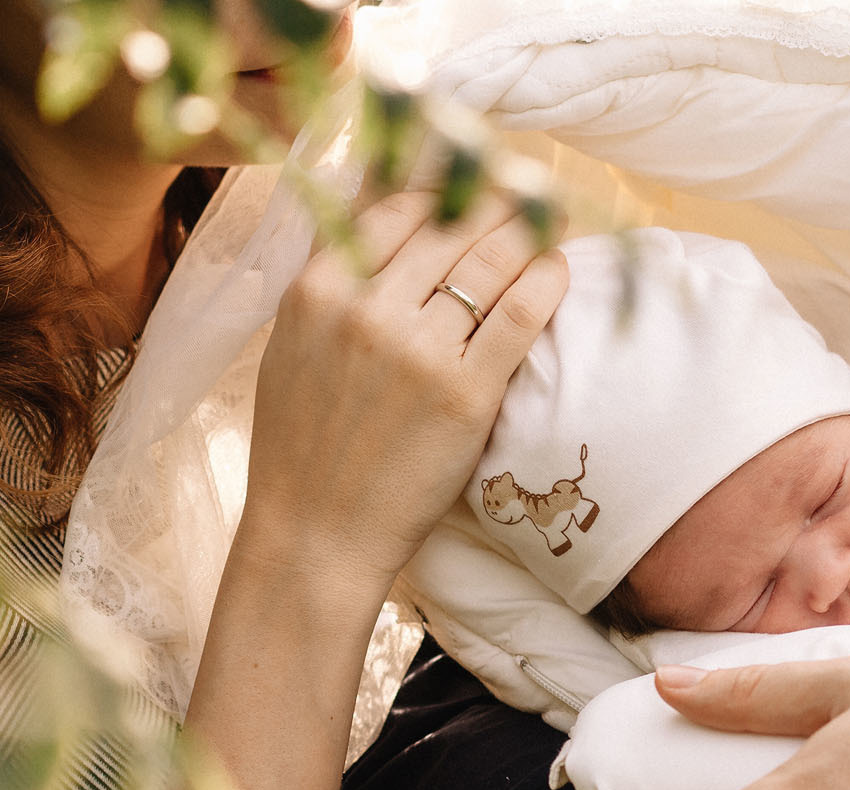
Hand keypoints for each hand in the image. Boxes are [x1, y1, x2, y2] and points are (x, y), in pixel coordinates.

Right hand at [242, 189, 568, 595]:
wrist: (316, 535)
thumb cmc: (302, 448)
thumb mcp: (292, 347)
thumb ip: (330, 284)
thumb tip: (373, 218)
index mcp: (317, 291)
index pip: (397, 208)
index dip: (444, 194)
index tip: (470, 195)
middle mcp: (365, 309)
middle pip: (451, 223)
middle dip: (497, 201)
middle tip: (528, 194)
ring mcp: (418, 350)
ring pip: (491, 258)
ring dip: (529, 231)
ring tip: (551, 221)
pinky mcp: (465, 394)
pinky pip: (519, 314)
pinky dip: (545, 280)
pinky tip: (557, 269)